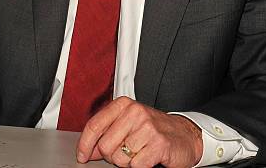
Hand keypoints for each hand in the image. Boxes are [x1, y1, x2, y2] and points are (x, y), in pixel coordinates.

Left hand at [77, 97, 202, 166]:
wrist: (184, 135)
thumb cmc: (153, 130)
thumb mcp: (127, 125)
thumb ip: (106, 135)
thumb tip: (87, 150)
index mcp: (123, 105)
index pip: (94, 125)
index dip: (85, 144)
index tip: (82, 156)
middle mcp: (134, 112)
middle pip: (105, 146)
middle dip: (112, 156)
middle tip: (126, 152)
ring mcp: (147, 127)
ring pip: (120, 158)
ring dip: (128, 162)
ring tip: (139, 152)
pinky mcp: (158, 143)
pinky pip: (136, 165)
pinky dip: (140, 166)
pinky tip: (148, 157)